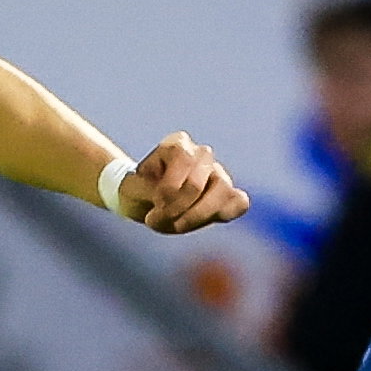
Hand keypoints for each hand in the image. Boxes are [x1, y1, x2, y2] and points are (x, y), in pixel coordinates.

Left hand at [115, 132, 247, 234]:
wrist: (144, 203)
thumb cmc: (137, 193)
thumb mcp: (131, 189)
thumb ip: (148, 190)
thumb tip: (167, 197)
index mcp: (177, 143)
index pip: (182, 159)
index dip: (167, 189)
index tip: (153, 206)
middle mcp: (201, 154)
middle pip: (197, 183)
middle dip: (175, 208)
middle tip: (155, 221)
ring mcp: (217, 173)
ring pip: (222, 190)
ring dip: (198, 216)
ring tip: (177, 226)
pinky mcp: (227, 195)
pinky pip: (239, 202)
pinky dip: (227, 212)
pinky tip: (210, 221)